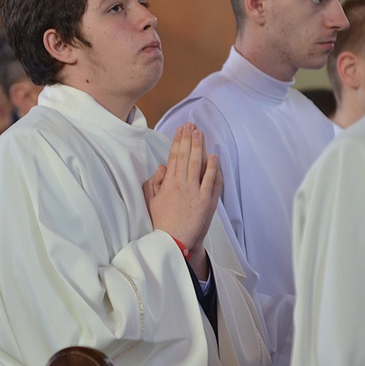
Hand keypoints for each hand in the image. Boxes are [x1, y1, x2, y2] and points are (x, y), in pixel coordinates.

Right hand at [146, 122, 221, 252]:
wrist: (173, 240)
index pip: (173, 156)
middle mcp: (180, 183)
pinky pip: (210, 180)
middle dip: (188, 138)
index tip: (180, 130)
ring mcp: (194, 191)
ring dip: (199, 146)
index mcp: (167, 183)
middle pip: (185, 156)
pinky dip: (212, 167)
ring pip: (197, 163)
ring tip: (200, 133)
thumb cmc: (161, 222)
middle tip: (191, 124)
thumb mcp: (151, 201)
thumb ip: (154, 183)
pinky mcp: (205, 200)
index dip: (177, 141)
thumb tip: (161, 167)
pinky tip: (213, 155)